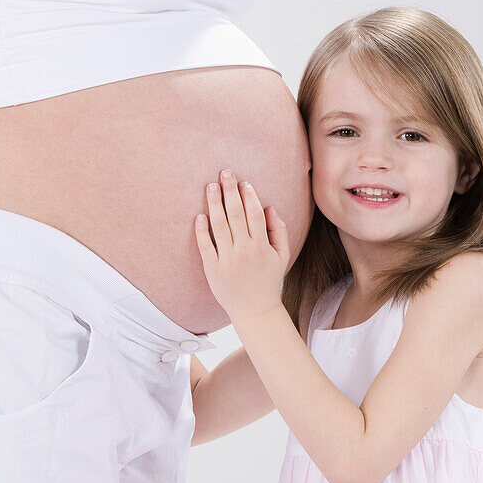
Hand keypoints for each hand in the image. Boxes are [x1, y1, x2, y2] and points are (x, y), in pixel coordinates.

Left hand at [194, 168, 288, 323]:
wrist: (255, 310)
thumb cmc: (268, 279)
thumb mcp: (282, 255)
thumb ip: (279, 230)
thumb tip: (269, 206)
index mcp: (262, 245)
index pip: (255, 214)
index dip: (249, 196)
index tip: (243, 181)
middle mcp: (244, 250)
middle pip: (236, 214)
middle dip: (230, 191)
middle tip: (224, 172)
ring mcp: (228, 259)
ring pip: (219, 226)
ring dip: (214, 204)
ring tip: (210, 186)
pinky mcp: (213, 269)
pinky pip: (206, 246)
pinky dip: (202, 231)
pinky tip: (199, 215)